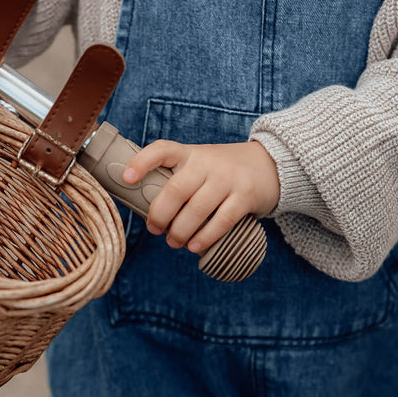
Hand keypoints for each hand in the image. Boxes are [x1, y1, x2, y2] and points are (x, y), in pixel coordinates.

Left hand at [123, 140, 279, 252]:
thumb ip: (179, 180)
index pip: (162, 150)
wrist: (271, 164)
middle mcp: (207, 163)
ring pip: (197, 209)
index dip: (141, 162)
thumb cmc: (224, 171)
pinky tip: (195, 246)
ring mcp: (228, 179)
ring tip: (174, 242)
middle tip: (155, 229)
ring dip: (180, 232)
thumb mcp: (201, 163)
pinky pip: (221, 221)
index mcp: (190, 153)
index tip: (126, 179)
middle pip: (176, 189)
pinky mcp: (245, 196)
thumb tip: (152, 214)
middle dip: (160, 215)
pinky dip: (205, 237)